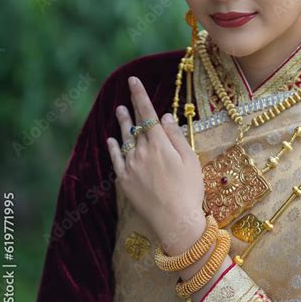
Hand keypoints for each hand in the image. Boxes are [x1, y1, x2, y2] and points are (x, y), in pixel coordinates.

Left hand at [106, 76, 206, 254]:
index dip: (139, 95)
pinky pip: (116, 159)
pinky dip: (113, 148)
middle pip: (135, 125)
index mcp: (159, 143)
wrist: (176, 221)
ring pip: (124, 140)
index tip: (133, 81)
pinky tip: (111, 140)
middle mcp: (141, 151)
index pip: (147, 113)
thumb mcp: (189, 158)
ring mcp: (131, 166)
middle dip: (131, 107)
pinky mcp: (125, 181)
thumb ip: (175, 136)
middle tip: (126, 92)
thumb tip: (165, 116)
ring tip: (119, 111)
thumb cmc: (189, 188)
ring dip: (122, 124)